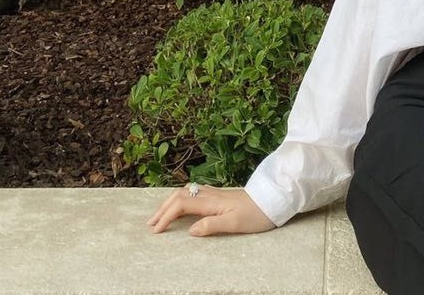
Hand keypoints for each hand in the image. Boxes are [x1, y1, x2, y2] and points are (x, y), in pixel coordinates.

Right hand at [148, 184, 276, 235]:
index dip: (166, 216)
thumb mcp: (235, 223)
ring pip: (185, 192)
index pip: (181, 204)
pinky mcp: (219, 195)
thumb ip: (212, 226)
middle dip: (163, 208)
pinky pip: (194, 193)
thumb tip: (190, 230)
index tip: (156, 230)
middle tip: (150, 224)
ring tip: (160, 215)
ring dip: (170, 202)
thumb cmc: (256, 214)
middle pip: (179, 195)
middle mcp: (210, 194)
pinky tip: (182, 205)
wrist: (273, 200)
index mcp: (211, 201)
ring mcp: (215, 193)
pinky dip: (181, 199)